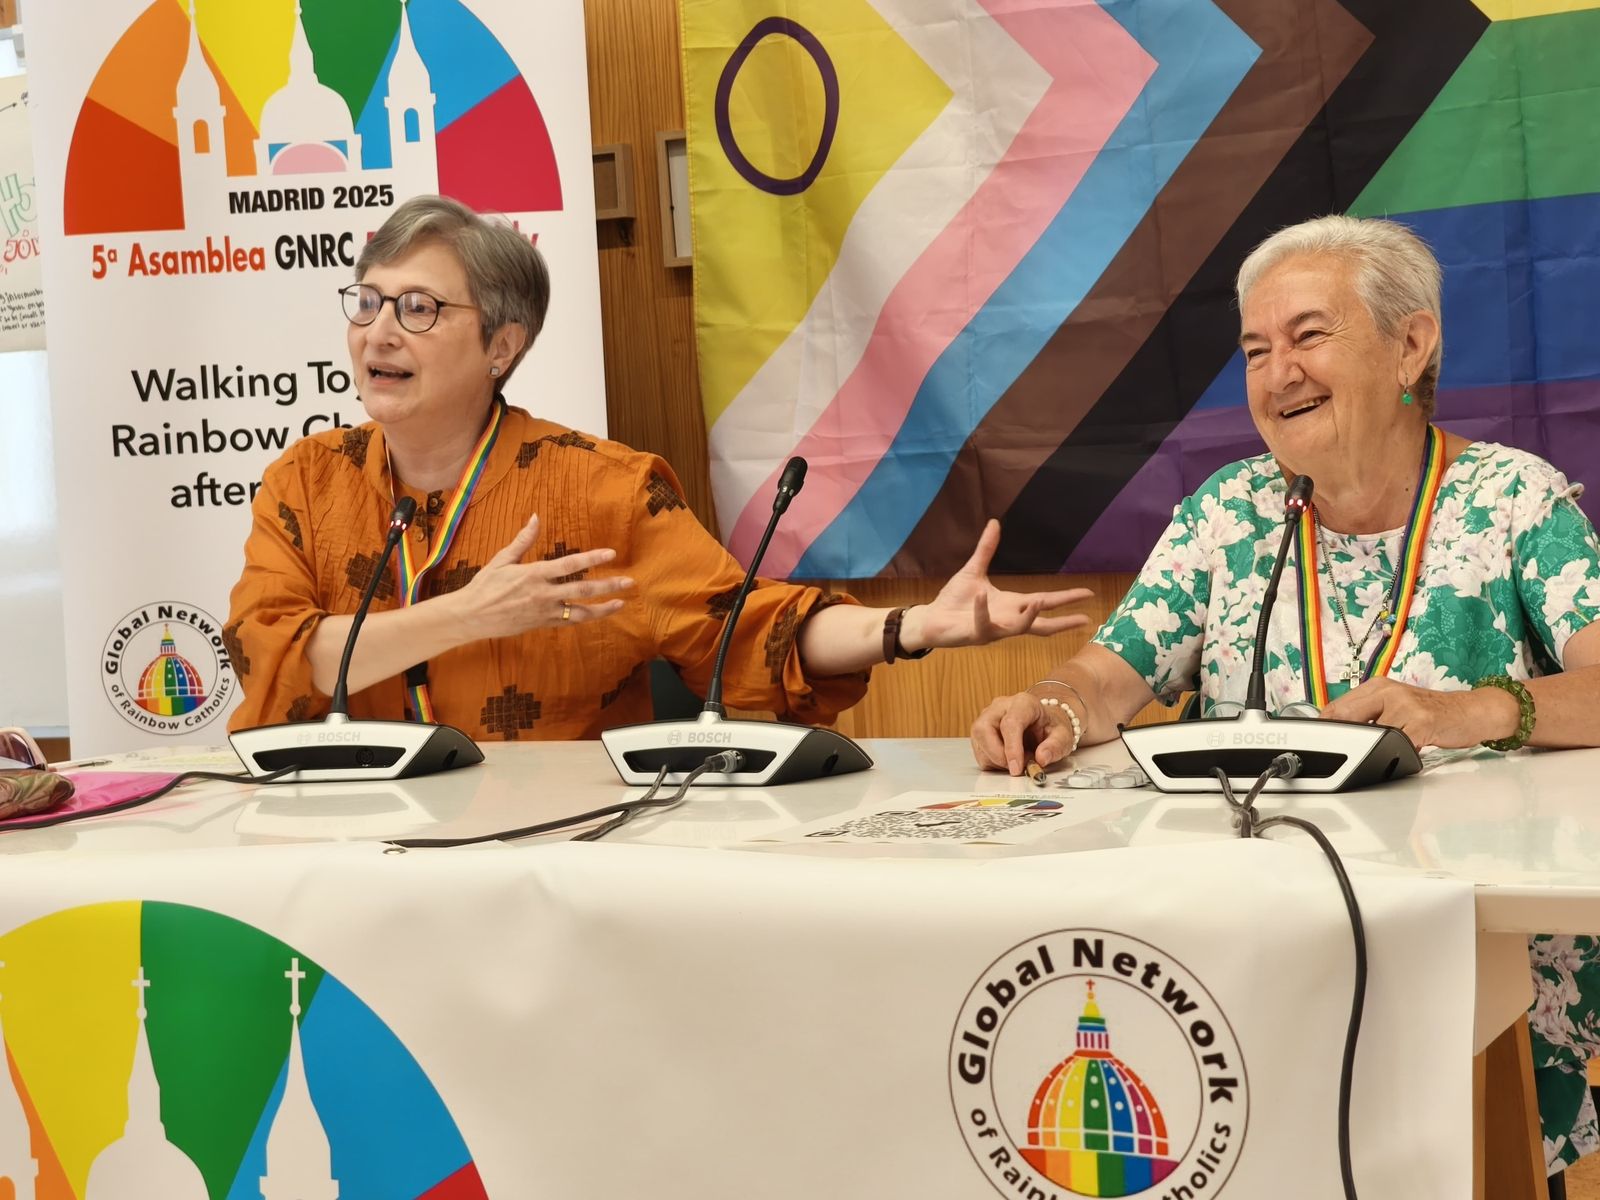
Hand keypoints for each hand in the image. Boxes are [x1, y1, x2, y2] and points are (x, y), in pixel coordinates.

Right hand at [454, 513, 631, 637]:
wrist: (470, 616)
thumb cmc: (485, 585)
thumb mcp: (502, 559)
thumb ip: (523, 540)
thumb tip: (536, 517)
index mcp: (533, 574)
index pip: (569, 565)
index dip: (592, 558)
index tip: (611, 554)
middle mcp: (542, 594)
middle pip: (582, 590)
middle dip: (608, 586)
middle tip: (629, 583)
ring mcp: (543, 612)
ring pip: (580, 612)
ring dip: (603, 609)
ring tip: (621, 603)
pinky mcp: (541, 625)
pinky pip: (568, 622)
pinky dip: (585, 618)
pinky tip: (598, 613)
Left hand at [903, 520, 1092, 650]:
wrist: (933, 618)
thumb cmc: (955, 600)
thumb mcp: (974, 570)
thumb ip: (987, 549)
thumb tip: (994, 522)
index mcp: (1012, 604)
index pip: (1046, 601)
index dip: (1067, 598)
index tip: (1089, 593)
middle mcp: (1009, 619)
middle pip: (1044, 623)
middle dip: (1065, 621)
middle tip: (1086, 619)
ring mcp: (995, 629)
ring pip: (1020, 628)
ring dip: (1030, 616)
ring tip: (1038, 601)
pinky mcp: (977, 633)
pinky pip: (984, 623)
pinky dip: (983, 610)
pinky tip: (980, 595)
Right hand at [971, 692, 1077, 774]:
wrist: (1043, 725)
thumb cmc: (1050, 728)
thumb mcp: (1063, 737)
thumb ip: (1055, 747)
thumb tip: (1041, 758)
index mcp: (1023, 703)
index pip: (1010, 723)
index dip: (1011, 748)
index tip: (1017, 767)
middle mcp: (1000, 707)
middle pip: (984, 729)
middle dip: (997, 755)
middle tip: (1016, 768)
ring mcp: (987, 718)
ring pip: (979, 742)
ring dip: (996, 760)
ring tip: (1017, 762)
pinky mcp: (980, 733)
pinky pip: (979, 752)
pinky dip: (993, 763)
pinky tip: (1009, 760)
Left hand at [1319, 677, 1517, 748]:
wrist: (1470, 710)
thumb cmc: (1430, 713)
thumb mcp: (1394, 706)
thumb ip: (1368, 715)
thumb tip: (1336, 735)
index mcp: (1376, 686)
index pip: (1336, 707)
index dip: (1324, 729)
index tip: (1317, 744)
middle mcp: (1387, 691)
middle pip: (1345, 716)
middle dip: (1339, 740)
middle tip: (1339, 757)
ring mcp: (1404, 704)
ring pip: (1370, 733)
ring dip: (1370, 750)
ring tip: (1376, 756)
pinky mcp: (1421, 721)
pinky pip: (1397, 743)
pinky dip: (1395, 755)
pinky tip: (1401, 755)